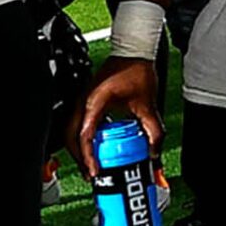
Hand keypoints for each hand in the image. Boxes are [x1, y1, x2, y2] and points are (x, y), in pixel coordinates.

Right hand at [70, 56, 160, 176]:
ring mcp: (82, 102)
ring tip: (93, 166)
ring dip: (80, 151)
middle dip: (80, 158)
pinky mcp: (87, 103)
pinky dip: (84, 140)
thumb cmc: (134, 69)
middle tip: (92, 174)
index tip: (95, 170)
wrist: (132, 51)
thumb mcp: (147, 104)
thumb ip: (153, 130)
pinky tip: (96, 149)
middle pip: (71, 138)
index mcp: (94, 103)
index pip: (84, 135)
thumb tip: (154, 151)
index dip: (88, 156)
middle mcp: (83, 103)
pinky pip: (78, 125)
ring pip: (71, 133)